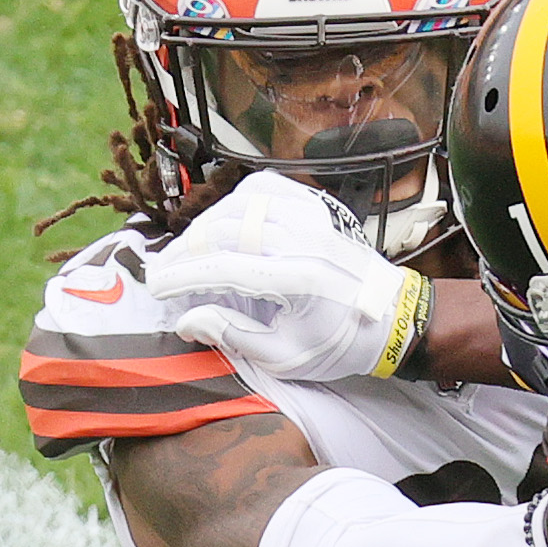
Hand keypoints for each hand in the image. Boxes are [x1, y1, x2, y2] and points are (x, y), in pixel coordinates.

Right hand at [142, 170, 429, 381]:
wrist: (390, 317)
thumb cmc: (338, 343)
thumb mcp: (287, 358)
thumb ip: (235, 336)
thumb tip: (186, 321)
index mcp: (297, 280)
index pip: (223, 268)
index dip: (182, 276)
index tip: (157, 288)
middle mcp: (302, 240)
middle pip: (224, 230)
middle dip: (185, 251)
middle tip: (164, 271)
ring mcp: (310, 216)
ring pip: (238, 205)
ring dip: (204, 226)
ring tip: (187, 253)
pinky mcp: (313, 205)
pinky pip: (261, 188)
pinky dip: (234, 202)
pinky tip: (221, 223)